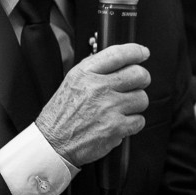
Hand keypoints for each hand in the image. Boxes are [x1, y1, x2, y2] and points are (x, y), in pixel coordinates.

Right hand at [36, 43, 149, 166]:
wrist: (53, 143)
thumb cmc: (61, 114)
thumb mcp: (71, 82)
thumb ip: (95, 70)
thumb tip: (120, 60)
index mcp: (85, 73)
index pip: (118, 54)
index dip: (136, 51)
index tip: (143, 53)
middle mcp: (98, 88)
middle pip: (139, 75)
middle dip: (142, 79)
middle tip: (136, 85)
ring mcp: (108, 108)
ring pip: (142, 98)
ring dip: (136, 104)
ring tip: (122, 108)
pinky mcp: (115, 127)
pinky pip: (139, 120)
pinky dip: (133, 124)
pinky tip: (120, 123)